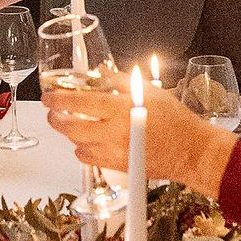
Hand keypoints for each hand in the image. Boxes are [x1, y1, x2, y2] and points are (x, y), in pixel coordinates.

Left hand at [44, 78, 220, 190]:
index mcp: (121, 109)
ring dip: (68, 133)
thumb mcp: (150, 90)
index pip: (79, 101)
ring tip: (70, 123)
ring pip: (76, 143)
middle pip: (70, 127)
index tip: (49, 96)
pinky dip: (82, 149)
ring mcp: (115, 152)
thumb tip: (100, 73)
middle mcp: (115, 132)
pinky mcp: (118, 167)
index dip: (58, 98)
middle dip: (55, 118)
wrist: (191, 150)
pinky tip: (86, 141)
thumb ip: (121, 81)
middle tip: (53, 112)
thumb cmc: (176, 120)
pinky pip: (88, 159)